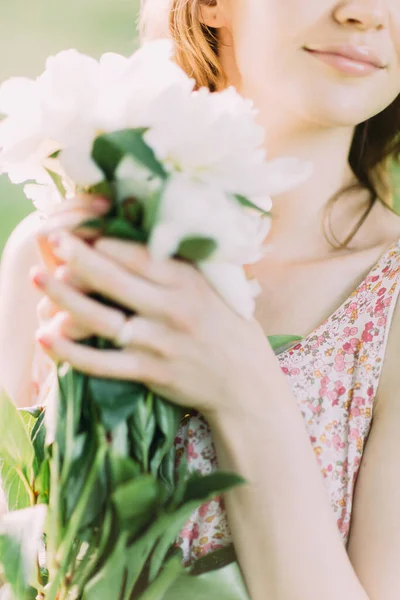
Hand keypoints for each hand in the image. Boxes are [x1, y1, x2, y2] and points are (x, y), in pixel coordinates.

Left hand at [32, 207, 276, 424]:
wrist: (246, 384)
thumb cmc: (230, 330)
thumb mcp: (217, 288)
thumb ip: (183, 266)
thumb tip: (149, 236)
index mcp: (188, 282)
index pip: (138, 254)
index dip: (105, 240)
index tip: (82, 229)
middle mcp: (172, 309)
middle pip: (113, 280)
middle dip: (77, 257)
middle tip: (52, 240)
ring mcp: (158, 343)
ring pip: (100, 318)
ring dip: (64, 298)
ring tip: (39, 279)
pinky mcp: (149, 372)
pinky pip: (102, 362)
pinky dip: (71, 352)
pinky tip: (47, 337)